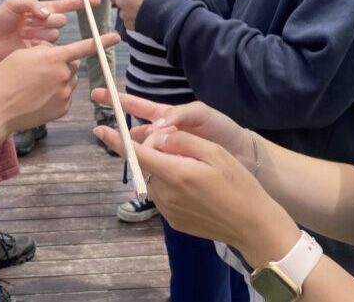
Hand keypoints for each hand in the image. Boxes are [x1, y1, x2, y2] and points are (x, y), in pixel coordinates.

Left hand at [0, 0, 101, 67]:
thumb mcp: (13, 5)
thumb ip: (32, 4)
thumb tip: (48, 13)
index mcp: (40, 9)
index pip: (64, 5)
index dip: (80, 4)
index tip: (95, 2)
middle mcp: (44, 24)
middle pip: (60, 20)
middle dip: (49, 20)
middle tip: (31, 21)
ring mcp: (42, 38)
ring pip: (54, 34)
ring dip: (41, 32)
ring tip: (23, 33)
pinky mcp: (39, 52)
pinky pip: (48, 48)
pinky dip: (40, 44)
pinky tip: (25, 43)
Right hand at [0, 33, 120, 133]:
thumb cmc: (3, 79)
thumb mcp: (21, 54)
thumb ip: (44, 51)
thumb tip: (57, 53)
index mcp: (53, 57)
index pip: (83, 47)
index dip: (102, 41)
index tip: (116, 37)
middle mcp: (63, 75)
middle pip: (72, 65)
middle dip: (62, 64)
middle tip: (40, 71)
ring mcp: (64, 94)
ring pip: (69, 81)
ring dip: (58, 80)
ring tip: (35, 87)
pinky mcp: (62, 109)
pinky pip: (65, 97)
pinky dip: (56, 96)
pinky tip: (38, 98)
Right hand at [91, 89, 248, 157]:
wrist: (244, 156)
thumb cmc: (222, 129)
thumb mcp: (201, 113)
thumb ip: (178, 115)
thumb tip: (154, 127)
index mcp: (167, 117)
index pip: (137, 108)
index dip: (117, 101)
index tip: (97, 95)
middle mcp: (163, 135)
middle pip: (135, 134)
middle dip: (124, 135)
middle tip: (113, 137)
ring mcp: (167, 154)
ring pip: (143, 152)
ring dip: (137, 152)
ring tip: (135, 156)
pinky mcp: (173, 171)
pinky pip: (154, 168)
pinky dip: (149, 168)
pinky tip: (148, 171)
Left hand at [93, 125, 299, 265]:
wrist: (253, 225)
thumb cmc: (238, 184)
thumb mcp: (214, 153)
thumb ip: (182, 141)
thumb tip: (158, 134)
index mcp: (175, 173)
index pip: (137, 153)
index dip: (116, 140)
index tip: (100, 129)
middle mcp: (165, 194)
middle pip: (146, 164)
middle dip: (153, 150)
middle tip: (180, 146)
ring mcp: (167, 210)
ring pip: (154, 179)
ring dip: (162, 168)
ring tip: (193, 168)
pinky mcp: (173, 221)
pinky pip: (163, 195)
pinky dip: (170, 184)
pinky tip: (195, 187)